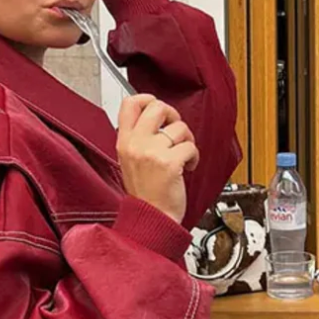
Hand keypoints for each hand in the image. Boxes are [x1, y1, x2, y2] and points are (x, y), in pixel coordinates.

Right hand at [116, 94, 198, 223]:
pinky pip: (190, 146)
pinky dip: (194, 157)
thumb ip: (139, 138)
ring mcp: (152, 153)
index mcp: (124, 142)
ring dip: (187, 141)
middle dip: (173, 115)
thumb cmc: (146, 193)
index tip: (160, 110)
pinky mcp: (169, 163)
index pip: (130, 103)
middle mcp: (136, 144)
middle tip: (176, 130)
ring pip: (179, 127)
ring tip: (183, 156)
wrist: (152, 218)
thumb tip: (157, 118)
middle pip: (157, 106)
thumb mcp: (130, 161)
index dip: (148, 99)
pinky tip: (187, 167)